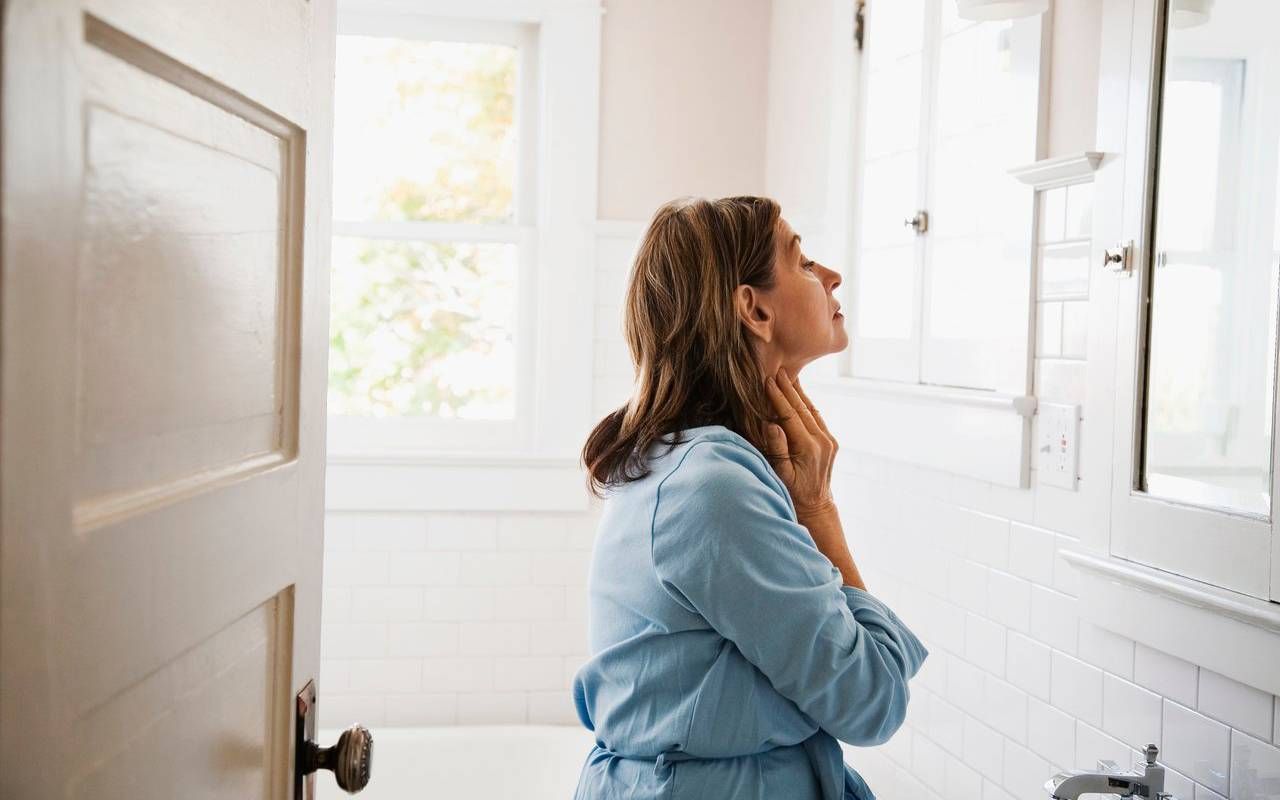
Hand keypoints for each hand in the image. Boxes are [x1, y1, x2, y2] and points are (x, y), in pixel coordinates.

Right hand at [763, 367, 838, 518]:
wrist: (816, 507)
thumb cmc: (793, 493)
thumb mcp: (781, 474)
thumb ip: (777, 448)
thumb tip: (772, 424)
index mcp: (808, 448)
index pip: (790, 415)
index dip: (778, 397)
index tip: (767, 381)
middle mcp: (822, 441)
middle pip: (802, 408)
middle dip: (789, 388)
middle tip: (778, 370)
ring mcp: (829, 441)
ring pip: (811, 410)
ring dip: (799, 393)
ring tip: (789, 376)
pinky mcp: (831, 442)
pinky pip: (817, 418)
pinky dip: (807, 404)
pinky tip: (799, 395)